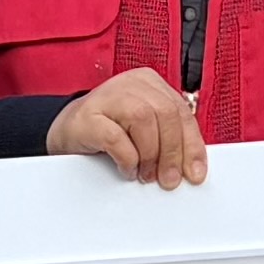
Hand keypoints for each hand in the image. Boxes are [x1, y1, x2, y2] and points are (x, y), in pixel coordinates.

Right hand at [47, 67, 206, 187]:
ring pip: (143, 119)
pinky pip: (116, 137)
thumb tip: (191, 166)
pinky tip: (126, 169)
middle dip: (172, 152)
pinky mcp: (88, 114)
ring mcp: (107, 95)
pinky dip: (127, 158)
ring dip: (149, 154)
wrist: (68, 132)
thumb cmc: (110, 131)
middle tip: (169, 180)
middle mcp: (131, 83)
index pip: (181, 112)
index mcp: (150, 83)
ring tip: (145, 174)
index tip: (195, 173)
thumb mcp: (146, 131)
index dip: (192, 145)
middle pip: (165, 114)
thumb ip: (168, 138)